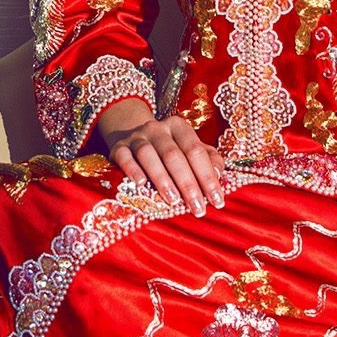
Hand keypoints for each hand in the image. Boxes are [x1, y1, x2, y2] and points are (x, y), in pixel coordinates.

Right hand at [97, 100, 226, 213]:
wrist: (130, 132)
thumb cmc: (168, 148)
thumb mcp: (190, 148)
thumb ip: (208, 158)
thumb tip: (218, 174)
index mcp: (179, 128)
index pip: (196, 151)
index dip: (207, 176)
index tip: (216, 201)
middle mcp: (158, 129)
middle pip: (174, 155)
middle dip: (188, 184)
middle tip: (197, 208)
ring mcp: (136, 137)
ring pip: (148, 155)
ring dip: (162, 178)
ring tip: (173, 200)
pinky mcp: (118, 147)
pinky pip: (124, 157)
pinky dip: (133, 170)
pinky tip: (141, 185)